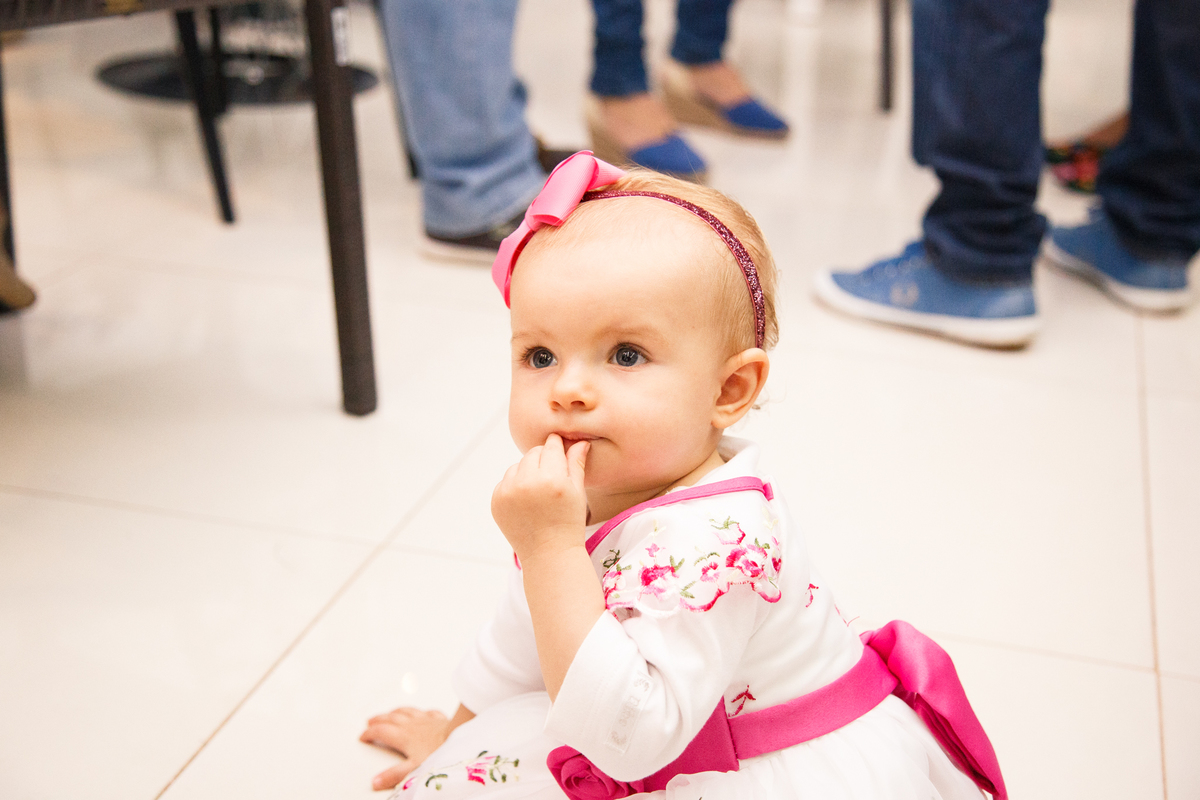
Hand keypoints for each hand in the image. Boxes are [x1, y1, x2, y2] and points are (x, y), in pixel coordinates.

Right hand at [359, 707, 451, 790]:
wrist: (461, 739)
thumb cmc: (439, 753)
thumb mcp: (413, 768)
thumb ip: (393, 774)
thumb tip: (375, 781)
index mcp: (404, 736)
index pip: (381, 732)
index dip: (370, 733)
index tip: (363, 736)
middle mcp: (412, 725)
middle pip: (390, 719)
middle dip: (378, 720)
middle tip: (370, 721)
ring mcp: (426, 720)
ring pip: (406, 712)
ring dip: (395, 712)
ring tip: (390, 713)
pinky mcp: (439, 719)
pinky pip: (426, 712)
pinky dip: (420, 712)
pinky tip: (421, 712)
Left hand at [491, 434, 589, 560]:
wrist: (548, 554)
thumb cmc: (569, 522)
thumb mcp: (578, 492)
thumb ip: (576, 462)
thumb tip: (581, 440)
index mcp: (552, 479)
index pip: (551, 446)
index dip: (557, 445)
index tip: (560, 447)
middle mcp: (527, 483)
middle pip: (533, 453)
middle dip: (542, 459)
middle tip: (552, 476)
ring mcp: (508, 492)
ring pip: (517, 465)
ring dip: (527, 471)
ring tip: (539, 491)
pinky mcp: (496, 501)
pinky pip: (505, 481)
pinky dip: (515, 485)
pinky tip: (527, 501)